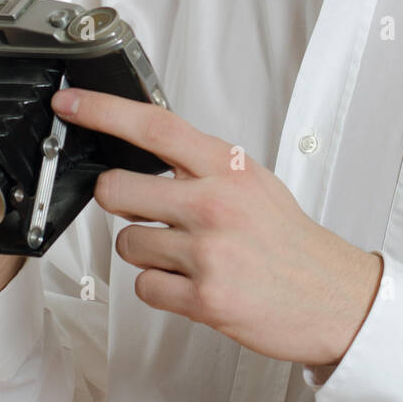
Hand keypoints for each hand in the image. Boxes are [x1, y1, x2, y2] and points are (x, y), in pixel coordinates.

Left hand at [51, 87, 383, 364]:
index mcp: (228, 168)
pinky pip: (144, 287)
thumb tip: (147, 153)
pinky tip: (194, 283)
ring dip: (147, 251)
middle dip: (120, 201)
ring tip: (188, 256)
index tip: (70, 104)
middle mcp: (214, 204)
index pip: (153, 127)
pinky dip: (162, 288)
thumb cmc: (289, 240)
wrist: (332, 297)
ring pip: (127, 243)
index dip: (103, 111)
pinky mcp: (203, 297)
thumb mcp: (253, 181)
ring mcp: (208, 252)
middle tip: (148, 210)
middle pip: (118, 189)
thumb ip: (203, 166)